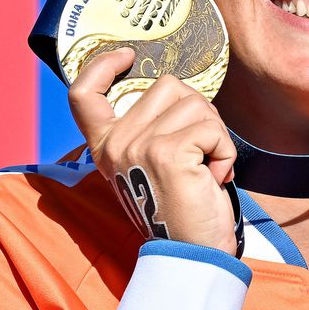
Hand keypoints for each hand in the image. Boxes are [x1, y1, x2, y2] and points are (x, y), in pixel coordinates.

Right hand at [68, 48, 238, 254]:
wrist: (192, 253)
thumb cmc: (181, 207)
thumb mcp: (153, 163)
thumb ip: (151, 128)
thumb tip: (176, 91)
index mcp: (105, 145)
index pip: (83, 94)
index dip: (103, 65)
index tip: (127, 56)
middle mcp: (115, 143)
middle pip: (168, 85)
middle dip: (198, 111)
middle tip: (200, 151)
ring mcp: (138, 146)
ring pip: (195, 103)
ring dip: (215, 134)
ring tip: (207, 168)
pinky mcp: (167, 153)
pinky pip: (211, 128)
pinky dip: (225, 151)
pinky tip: (216, 177)